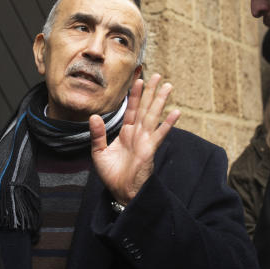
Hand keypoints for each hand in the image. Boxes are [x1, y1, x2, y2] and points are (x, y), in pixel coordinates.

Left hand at [89, 73, 181, 204]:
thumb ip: (98, 134)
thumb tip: (93, 116)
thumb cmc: (112, 175)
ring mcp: (145, 140)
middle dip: (151, 91)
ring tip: (168, 86)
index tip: (139, 79)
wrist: (121, 193)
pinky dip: (168, 123)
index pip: (132, 109)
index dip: (135, 94)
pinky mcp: (149, 149)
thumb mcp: (99, 152)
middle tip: (158, 75)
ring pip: (153, 116)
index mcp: (126, 133)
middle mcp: (137, 134)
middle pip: (145, 108)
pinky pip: (160, 134)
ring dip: (160, 101)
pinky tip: (176, 112)